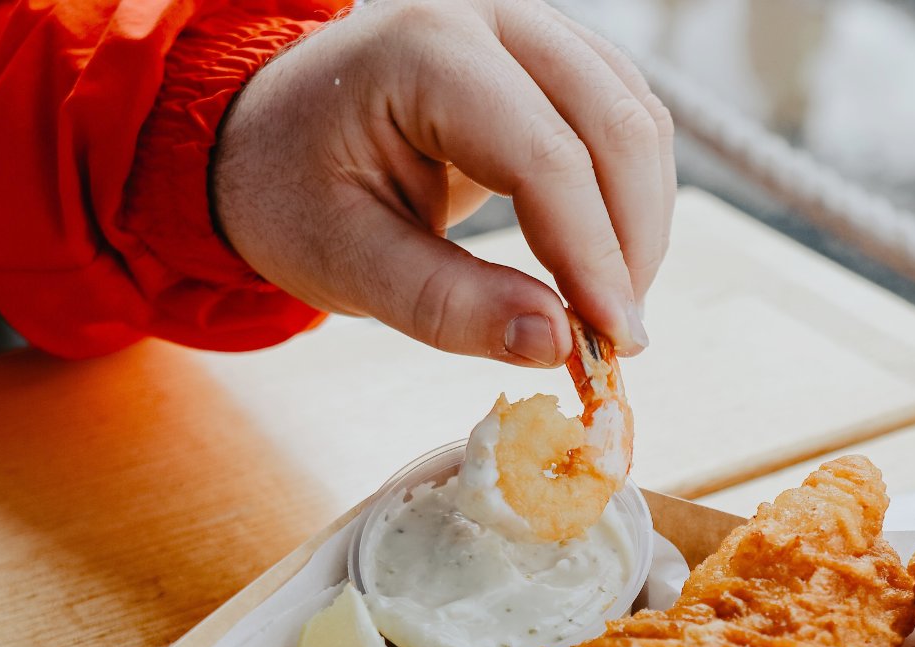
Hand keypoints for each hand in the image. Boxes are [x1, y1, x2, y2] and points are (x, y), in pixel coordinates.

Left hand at [213, 0, 674, 365]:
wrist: (272, 143)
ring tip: (609, 308)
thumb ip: (450, 306)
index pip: (545, 156)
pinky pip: (625, 119)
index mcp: (424, 52)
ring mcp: (526, 27)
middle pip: (615, 124)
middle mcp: (489, 17)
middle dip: (631, 244)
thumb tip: (557, 345)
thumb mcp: (350, 265)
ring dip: (641, 223)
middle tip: (618, 340)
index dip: (593, 257)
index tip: (610, 344)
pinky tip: (606, 261)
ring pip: (636, 118)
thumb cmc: (295, 198)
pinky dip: (631, 198)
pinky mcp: (548, 58)